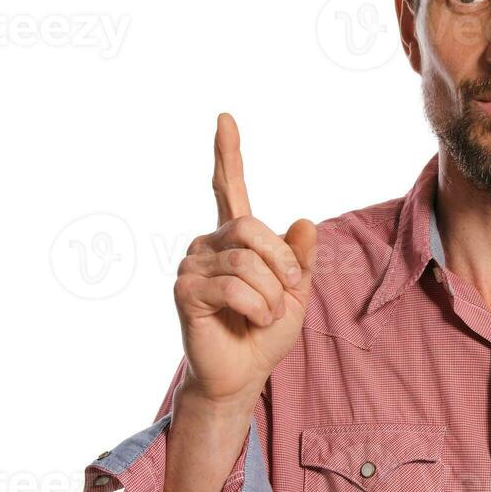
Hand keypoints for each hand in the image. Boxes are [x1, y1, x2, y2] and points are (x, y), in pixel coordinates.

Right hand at [173, 112, 316, 407]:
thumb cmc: (266, 332)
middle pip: (253, 228)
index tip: (225, 118)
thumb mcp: (298, 292)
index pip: (228, 187)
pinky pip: (234, 287)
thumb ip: (301, 258)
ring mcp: (193, 264)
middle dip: (282, 263)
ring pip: (248, 263)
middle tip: (287, 292)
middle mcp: (209, 243)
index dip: (227, 153)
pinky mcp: (186, 290)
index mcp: (236, 238)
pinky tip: (250, 322)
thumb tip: (304, 221)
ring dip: (271, 295)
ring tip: (264, 315)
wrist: (245, 373)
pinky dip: (257, 308)